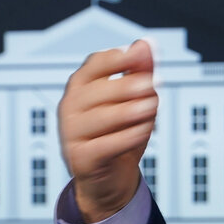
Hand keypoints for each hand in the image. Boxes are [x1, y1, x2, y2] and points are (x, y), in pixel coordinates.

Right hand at [58, 40, 157, 222]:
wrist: (109, 178)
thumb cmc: (120, 134)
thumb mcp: (133, 100)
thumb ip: (139, 72)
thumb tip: (145, 44)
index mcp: (81, 86)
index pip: (96, 64)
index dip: (118, 58)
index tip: (140, 55)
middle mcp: (70, 106)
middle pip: (99, 90)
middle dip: (128, 86)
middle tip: (152, 84)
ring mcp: (72, 133)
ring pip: (103, 117)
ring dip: (131, 111)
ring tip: (152, 106)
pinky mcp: (81, 158)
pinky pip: (106, 145)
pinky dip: (128, 137)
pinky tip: (145, 130)